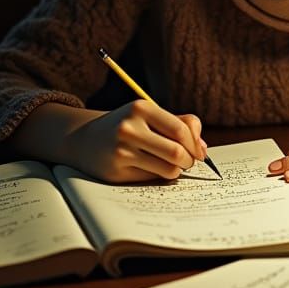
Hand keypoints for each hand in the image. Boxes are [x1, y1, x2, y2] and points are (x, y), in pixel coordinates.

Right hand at [66, 99, 207, 183]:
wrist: (85, 140)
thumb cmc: (128, 127)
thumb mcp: (150, 116)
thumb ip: (180, 123)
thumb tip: (203, 148)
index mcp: (141, 108)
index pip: (180, 129)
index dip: (195, 144)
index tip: (199, 152)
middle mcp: (129, 127)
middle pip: (176, 151)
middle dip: (189, 160)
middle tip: (188, 162)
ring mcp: (121, 150)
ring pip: (168, 169)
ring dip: (176, 171)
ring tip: (172, 166)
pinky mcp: (116, 171)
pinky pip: (152, 179)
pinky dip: (159, 176)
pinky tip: (152, 169)